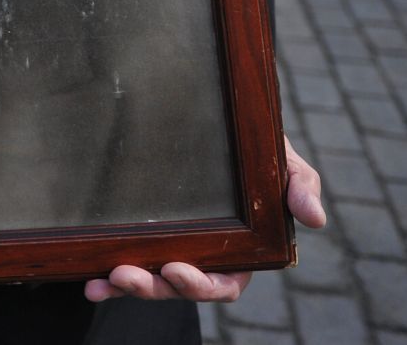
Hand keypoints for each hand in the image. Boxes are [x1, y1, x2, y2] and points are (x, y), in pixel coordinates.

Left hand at [85, 136, 324, 303]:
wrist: (220, 119)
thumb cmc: (256, 148)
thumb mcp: (283, 161)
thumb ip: (299, 186)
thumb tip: (315, 219)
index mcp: (240, 253)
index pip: (224, 283)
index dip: (201, 284)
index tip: (177, 269)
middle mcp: (204, 258)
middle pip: (180, 286)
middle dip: (155, 287)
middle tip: (129, 274)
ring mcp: (171, 250)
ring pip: (150, 281)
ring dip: (127, 286)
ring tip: (105, 278)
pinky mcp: (144, 239)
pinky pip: (125, 264)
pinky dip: (107, 279)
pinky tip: (90, 280)